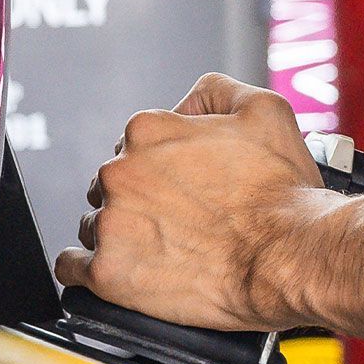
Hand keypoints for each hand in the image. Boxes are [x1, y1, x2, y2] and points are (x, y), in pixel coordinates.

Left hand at [53, 72, 324, 329]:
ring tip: (162, 250)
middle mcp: (120, 173)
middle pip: (109, 185)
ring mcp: (111, 223)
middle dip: (136, 200)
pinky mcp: (109, 272)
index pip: (132, 146)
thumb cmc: (282, 193)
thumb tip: (185, 103)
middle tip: (176, 221)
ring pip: (93, 225)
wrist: (293, 255)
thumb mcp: (264, 109)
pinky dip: (86, 271)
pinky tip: (114, 269)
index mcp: (147, 131)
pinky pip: (71, 268)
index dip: (158, 168)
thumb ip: (214, 91)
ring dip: (118, 235)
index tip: (179, 188)